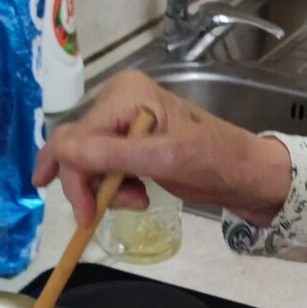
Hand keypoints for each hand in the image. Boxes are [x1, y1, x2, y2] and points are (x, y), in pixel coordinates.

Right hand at [33, 70, 291, 225]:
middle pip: (76, 149)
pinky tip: (138, 193)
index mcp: (124, 93)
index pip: (74, 137)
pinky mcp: (131, 141)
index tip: (86, 214)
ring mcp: (124, 121)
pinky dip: (115, 186)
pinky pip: (103, 166)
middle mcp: (119, 100)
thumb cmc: (214, 160)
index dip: (74, 177)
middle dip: (92, 185)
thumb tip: (61, 151)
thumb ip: (110, 154)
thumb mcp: (163, 158)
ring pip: (87, 162)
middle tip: (107, 213)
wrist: (245, 173)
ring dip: (106, 189)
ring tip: (138, 199)